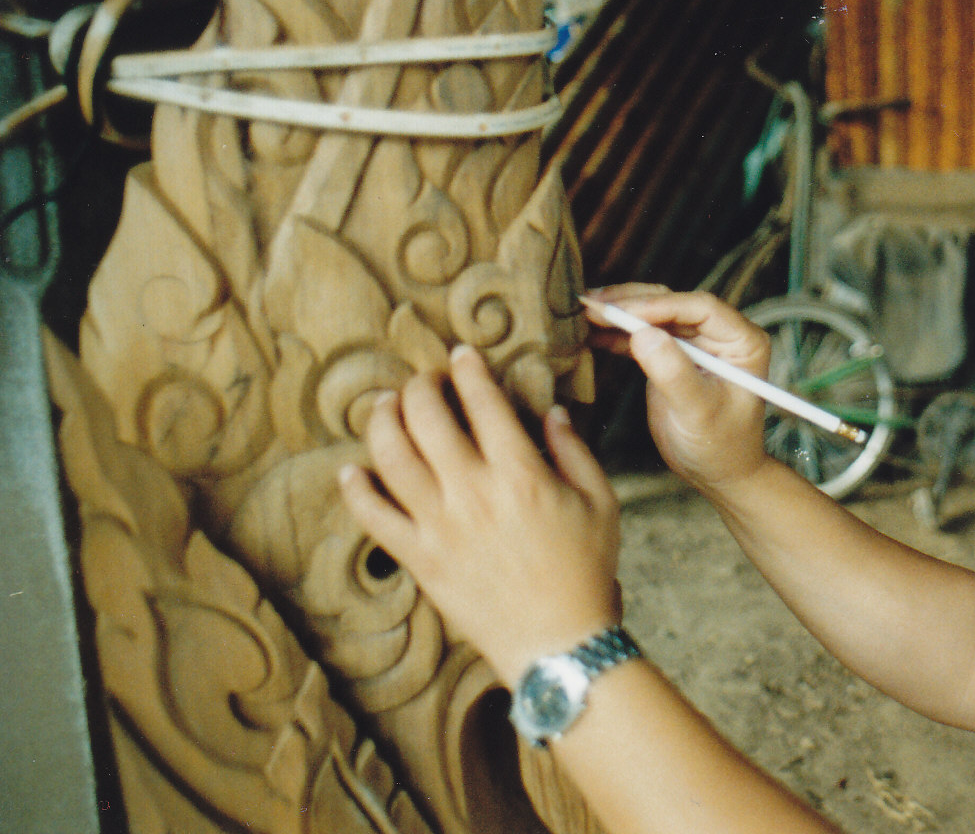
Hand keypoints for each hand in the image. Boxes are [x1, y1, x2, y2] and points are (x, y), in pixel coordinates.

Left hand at [338, 345, 620, 685]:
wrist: (558, 643)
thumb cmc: (586, 571)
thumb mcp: (600, 502)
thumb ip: (574, 451)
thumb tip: (552, 413)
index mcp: (520, 473)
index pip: (483, 402)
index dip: (469, 370)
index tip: (462, 354)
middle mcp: (472, 492)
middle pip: (427, 418)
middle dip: (420, 386)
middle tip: (423, 379)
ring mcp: (439, 526)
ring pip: (391, 457)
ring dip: (382, 421)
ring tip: (385, 406)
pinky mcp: (419, 558)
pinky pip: (373, 517)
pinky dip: (356, 490)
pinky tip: (352, 471)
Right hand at [582, 285, 771, 494]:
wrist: (716, 473)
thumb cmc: (720, 446)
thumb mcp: (698, 411)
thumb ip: (673, 372)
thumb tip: (643, 334)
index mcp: (741, 340)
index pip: (699, 308)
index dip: (660, 306)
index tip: (623, 313)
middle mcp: (719, 334)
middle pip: (672, 304)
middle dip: (631, 304)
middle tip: (591, 305)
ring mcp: (694, 343)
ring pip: (653, 315)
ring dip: (618, 313)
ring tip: (582, 311)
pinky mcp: (671, 355)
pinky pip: (642, 335)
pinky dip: (616, 334)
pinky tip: (589, 332)